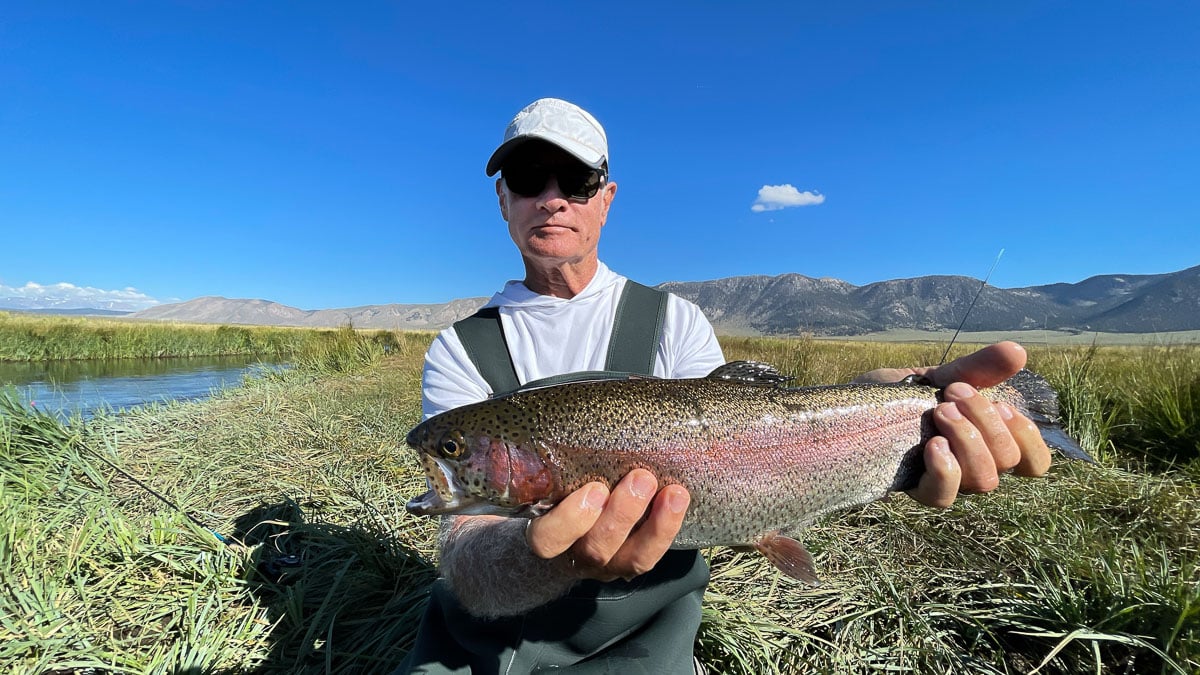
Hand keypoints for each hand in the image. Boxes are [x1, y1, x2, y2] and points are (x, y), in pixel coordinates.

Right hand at [523, 469, 689, 581]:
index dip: (570, 520)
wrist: (565, 531)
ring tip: (672, 493)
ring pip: (631, 559)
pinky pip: (652, 554)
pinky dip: (668, 527)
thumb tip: (574, 418)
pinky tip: (679, 500)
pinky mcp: (631, 561)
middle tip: (640, 479)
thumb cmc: (554, 494)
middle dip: (622, 514)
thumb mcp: (545, 483)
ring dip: (655, 525)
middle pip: (595, 548)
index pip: (546, 539)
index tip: (594, 489)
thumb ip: (554, 464)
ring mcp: (606, 563)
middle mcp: (574, 555)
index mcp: (546, 533)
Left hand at [856, 341, 1051, 507]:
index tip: (1003, 406)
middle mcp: (971, 467)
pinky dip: (946, 468)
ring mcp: (944, 481)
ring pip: (983, 480)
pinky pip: (943, 496)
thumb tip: (1018, 351)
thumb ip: (978, 369)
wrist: (845, 409)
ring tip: (939, 411)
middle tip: (952, 393)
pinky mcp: (913, 489)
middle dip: (986, 420)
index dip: (1029, 439)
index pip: (1034, 463)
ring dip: (968, 438)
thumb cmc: (897, 397)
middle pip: (1008, 462)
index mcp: (985, 442)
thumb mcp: (940, 377)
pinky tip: (932, 444)